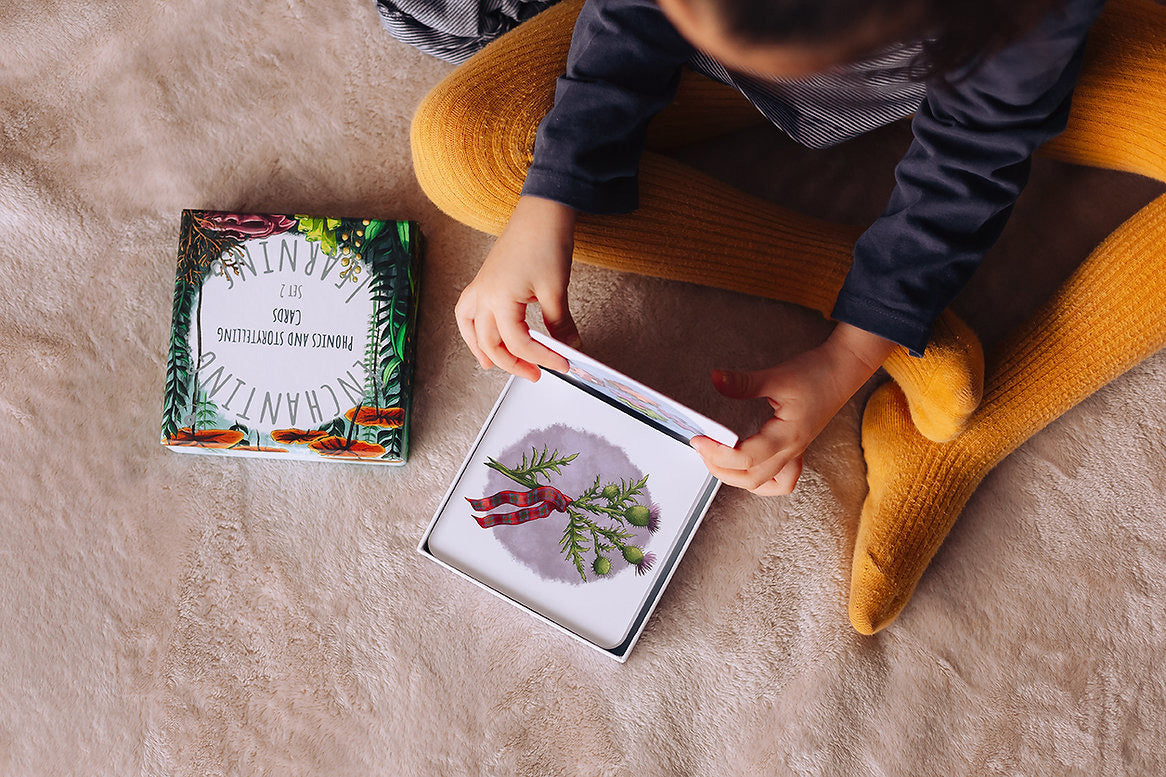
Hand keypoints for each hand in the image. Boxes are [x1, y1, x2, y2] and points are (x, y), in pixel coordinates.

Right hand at [456, 196, 582, 380]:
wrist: (542, 211)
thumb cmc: (545, 241)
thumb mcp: (556, 289)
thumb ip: (560, 324)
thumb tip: (569, 348)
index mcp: (500, 298)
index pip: (519, 342)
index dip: (542, 357)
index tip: (562, 365)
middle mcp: (484, 294)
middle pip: (492, 342)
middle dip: (513, 363)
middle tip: (536, 374)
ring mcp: (480, 287)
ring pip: (471, 329)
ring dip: (482, 350)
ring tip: (493, 366)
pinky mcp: (483, 280)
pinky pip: (467, 311)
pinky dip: (472, 329)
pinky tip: (481, 337)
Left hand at [692, 323, 894, 495]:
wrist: (843, 370)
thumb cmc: (817, 373)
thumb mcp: (778, 376)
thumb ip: (744, 382)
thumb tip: (716, 380)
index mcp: (787, 436)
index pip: (746, 459)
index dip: (718, 453)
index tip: (698, 440)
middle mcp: (791, 450)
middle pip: (751, 479)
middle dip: (720, 469)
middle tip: (701, 449)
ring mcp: (794, 452)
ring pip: (764, 484)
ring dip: (737, 479)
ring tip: (717, 461)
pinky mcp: (795, 449)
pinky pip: (780, 480)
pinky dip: (761, 482)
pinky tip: (747, 470)